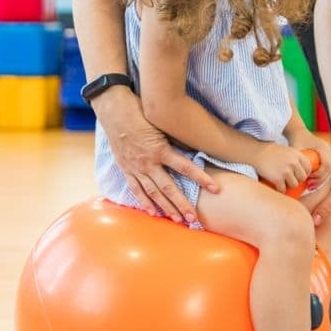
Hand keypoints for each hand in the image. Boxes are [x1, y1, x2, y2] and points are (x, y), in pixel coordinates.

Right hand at [93, 86, 220, 223]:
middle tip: (194, 219)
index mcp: (160, 149)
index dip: (201, 178)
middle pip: (169, 188)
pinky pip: (135, 189)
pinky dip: (143, 202)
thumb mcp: (162, 123)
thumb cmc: (141, 112)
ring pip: (153, 193)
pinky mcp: (126, 168)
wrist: (115, 110)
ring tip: (178, 220)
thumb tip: (195, 147)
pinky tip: (152, 212)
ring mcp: (136, 167)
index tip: (215, 189)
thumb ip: (175, 138)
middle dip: (182, 205)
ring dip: (166, 208)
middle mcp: (149, 162)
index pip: (186, 167)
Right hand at [252, 143, 313, 193]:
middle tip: (289, 178)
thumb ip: (296, 159)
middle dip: (297, 179)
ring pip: (294, 185)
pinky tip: (276, 185)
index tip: (298, 174)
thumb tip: (306, 173)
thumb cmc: (272, 152)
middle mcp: (293, 163)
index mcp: (297, 155)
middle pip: (302, 178)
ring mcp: (285, 171)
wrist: (257, 152)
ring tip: (282, 181)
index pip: (308, 168)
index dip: (304, 173)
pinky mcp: (277, 179)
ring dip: (288, 185)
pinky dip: (280, 188)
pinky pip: (283, 189)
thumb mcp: (288, 150)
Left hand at [286, 133, 330, 184]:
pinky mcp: (326, 157)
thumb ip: (296, 158)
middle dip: (320, 179)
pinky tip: (312, 182)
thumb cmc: (296, 139)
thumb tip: (293, 174)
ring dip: (320, 180)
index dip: (319, 174)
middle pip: (329, 169)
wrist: (298, 131)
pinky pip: (326, 169)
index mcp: (323, 147)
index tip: (309, 179)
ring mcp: (329, 154)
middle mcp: (328, 150)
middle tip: (309, 185)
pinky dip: (320, 176)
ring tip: (310, 186)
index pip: (326, 165)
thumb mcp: (296, 148)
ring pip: (328, 171)